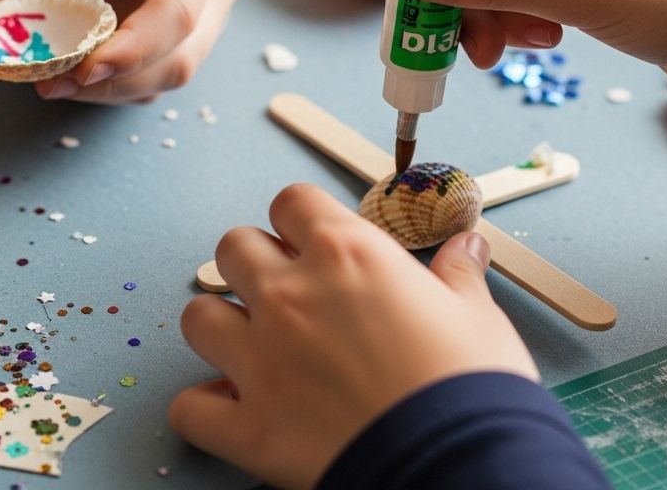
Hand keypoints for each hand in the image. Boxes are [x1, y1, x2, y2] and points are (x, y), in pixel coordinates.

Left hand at [0, 0, 241, 102]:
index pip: (177, 12)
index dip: (133, 51)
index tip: (80, 72)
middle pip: (178, 57)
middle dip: (114, 81)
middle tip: (47, 83)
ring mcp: (202, 14)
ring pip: (165, 75)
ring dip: (108, 88)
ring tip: (48, 78)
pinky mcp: (178, 35)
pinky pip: (148, 73)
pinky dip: (108, 82)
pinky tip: (68, 70)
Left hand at [169, 184, 535, 489]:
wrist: (460, 464)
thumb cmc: (472, 386)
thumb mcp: (477, 317)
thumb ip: (457, 275)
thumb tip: (467, 245)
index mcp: (345, 254)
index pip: (292, 202)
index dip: (302, 220)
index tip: (317, 241)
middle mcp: (290, 296)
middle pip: (234, 248)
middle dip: (254, 263)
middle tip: (286, 291)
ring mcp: (260, 359)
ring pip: (198, 316)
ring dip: (220, 326)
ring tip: (251, 345)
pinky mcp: (248, 425)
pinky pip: (189, 407)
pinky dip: (205, 408)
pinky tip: (231, 408)